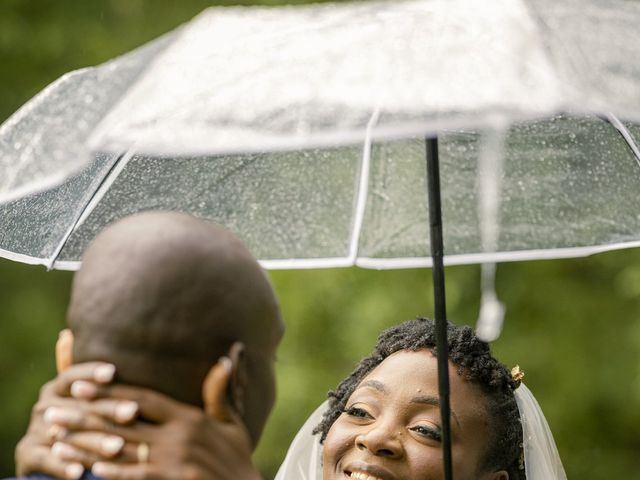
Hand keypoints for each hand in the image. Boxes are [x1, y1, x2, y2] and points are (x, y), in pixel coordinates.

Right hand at [15, 361, 126, 478]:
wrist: (51, 458)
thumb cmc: (87, 424)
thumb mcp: (93, 406)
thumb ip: (109, 394)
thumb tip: (141, 389)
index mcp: (58, 388)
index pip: (73, 375)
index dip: (91, 372)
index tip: (112, 371)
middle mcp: (44, 406)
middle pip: (79, 406)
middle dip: (108, 409)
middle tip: (133, 412)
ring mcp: (35, 429)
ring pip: (68, 435)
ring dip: (94, 442)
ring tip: (118, 446)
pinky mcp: (27, 454)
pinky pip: (46, 460)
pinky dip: (63, 467)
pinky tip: (80, 473)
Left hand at [55, 358, 261, 479]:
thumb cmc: (237, 458)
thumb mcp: (231, 423)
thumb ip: (219, 394)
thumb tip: (225, 360)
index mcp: (190, 416)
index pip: (143, 397)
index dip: (110, 390)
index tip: (81, 384)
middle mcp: (180, 435)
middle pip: (124, 422)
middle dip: (85, 416)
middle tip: (53, 411)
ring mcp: (176, 460)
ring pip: (123, 449)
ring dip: (87, 445)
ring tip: (58, 440)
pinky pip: (138, 476)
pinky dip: (114, 473)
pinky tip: (90, 470)